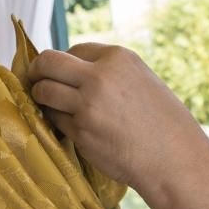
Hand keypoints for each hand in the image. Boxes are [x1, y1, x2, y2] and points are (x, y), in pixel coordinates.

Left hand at [28, 44, 208, 191]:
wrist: (174, 159)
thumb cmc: (164, 123)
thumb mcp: (141, 80)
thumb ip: (110, 72)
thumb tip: (76, 71)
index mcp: (118, 58)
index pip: (74, 49)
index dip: (64, 62)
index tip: (61, 72)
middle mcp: (99, 76)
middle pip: (48, 62)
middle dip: (37, 70)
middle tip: (35, 80)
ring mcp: (87, 104)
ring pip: (44, 91)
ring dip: (41, 97)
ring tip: (47, 104)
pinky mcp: (81, 131)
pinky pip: (55, 119)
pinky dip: (56, 121)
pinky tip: (69, 125)